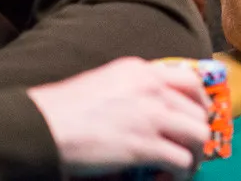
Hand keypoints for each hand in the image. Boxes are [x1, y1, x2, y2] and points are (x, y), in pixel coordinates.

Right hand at [27, 57, 209, 178]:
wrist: (40, 126)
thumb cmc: (63, 108)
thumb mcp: (105, 82)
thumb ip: (133, 87)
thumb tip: (154, 106)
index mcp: (142, 70)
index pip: (191, 81)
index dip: (200, 102)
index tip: (198, 116)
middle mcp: (152, 89)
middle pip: (198, 110)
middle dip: (199, 132)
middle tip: (191, 147)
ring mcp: (151, 116)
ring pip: (198, 134)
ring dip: (195, 154)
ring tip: (183, 166)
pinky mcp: (144, 145)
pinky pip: (181, 160)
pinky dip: (181, 171)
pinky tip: (168, 177)